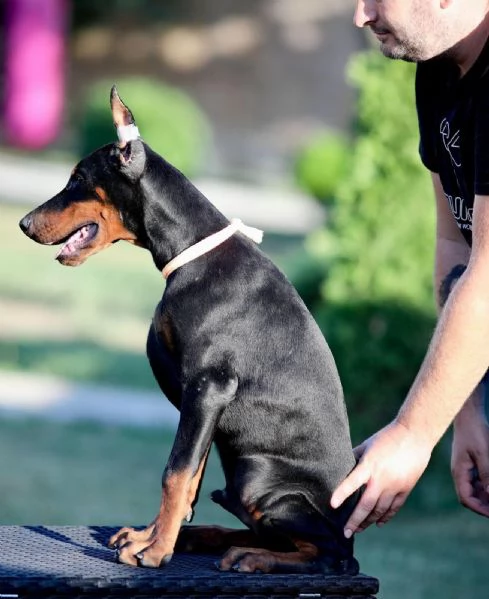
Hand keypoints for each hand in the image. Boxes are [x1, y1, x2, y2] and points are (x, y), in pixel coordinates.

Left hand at [330, 420, 431, 536]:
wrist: (415, 435)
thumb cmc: (387, 437)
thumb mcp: (368, 445)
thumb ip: (355, 458)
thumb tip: (341, 468)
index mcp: (369, 465)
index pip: (352, 482)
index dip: (341, 494)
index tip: (332, 505)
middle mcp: (382, 478)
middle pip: (366, 505)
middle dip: (355, 520)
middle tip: (346, 532)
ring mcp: (395, 485)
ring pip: (380, 510)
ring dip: (369, 521)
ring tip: (359, 529)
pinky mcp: (405, 488)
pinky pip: (394, 507)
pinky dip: (385, 517)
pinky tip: (378, 523)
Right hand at [451, 390, 488, 516]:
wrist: (469, 415)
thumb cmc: (475, 432)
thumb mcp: (483, 454)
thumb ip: (487, 475)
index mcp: (459, 472)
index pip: (466, 499)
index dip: (480, 509)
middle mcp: (460, 473)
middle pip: (471, 496)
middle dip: (485, 505)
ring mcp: (465, 467)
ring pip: (475, 489)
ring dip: (486, 495)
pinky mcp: (470, 462)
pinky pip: (478, 480)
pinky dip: (486, 485)